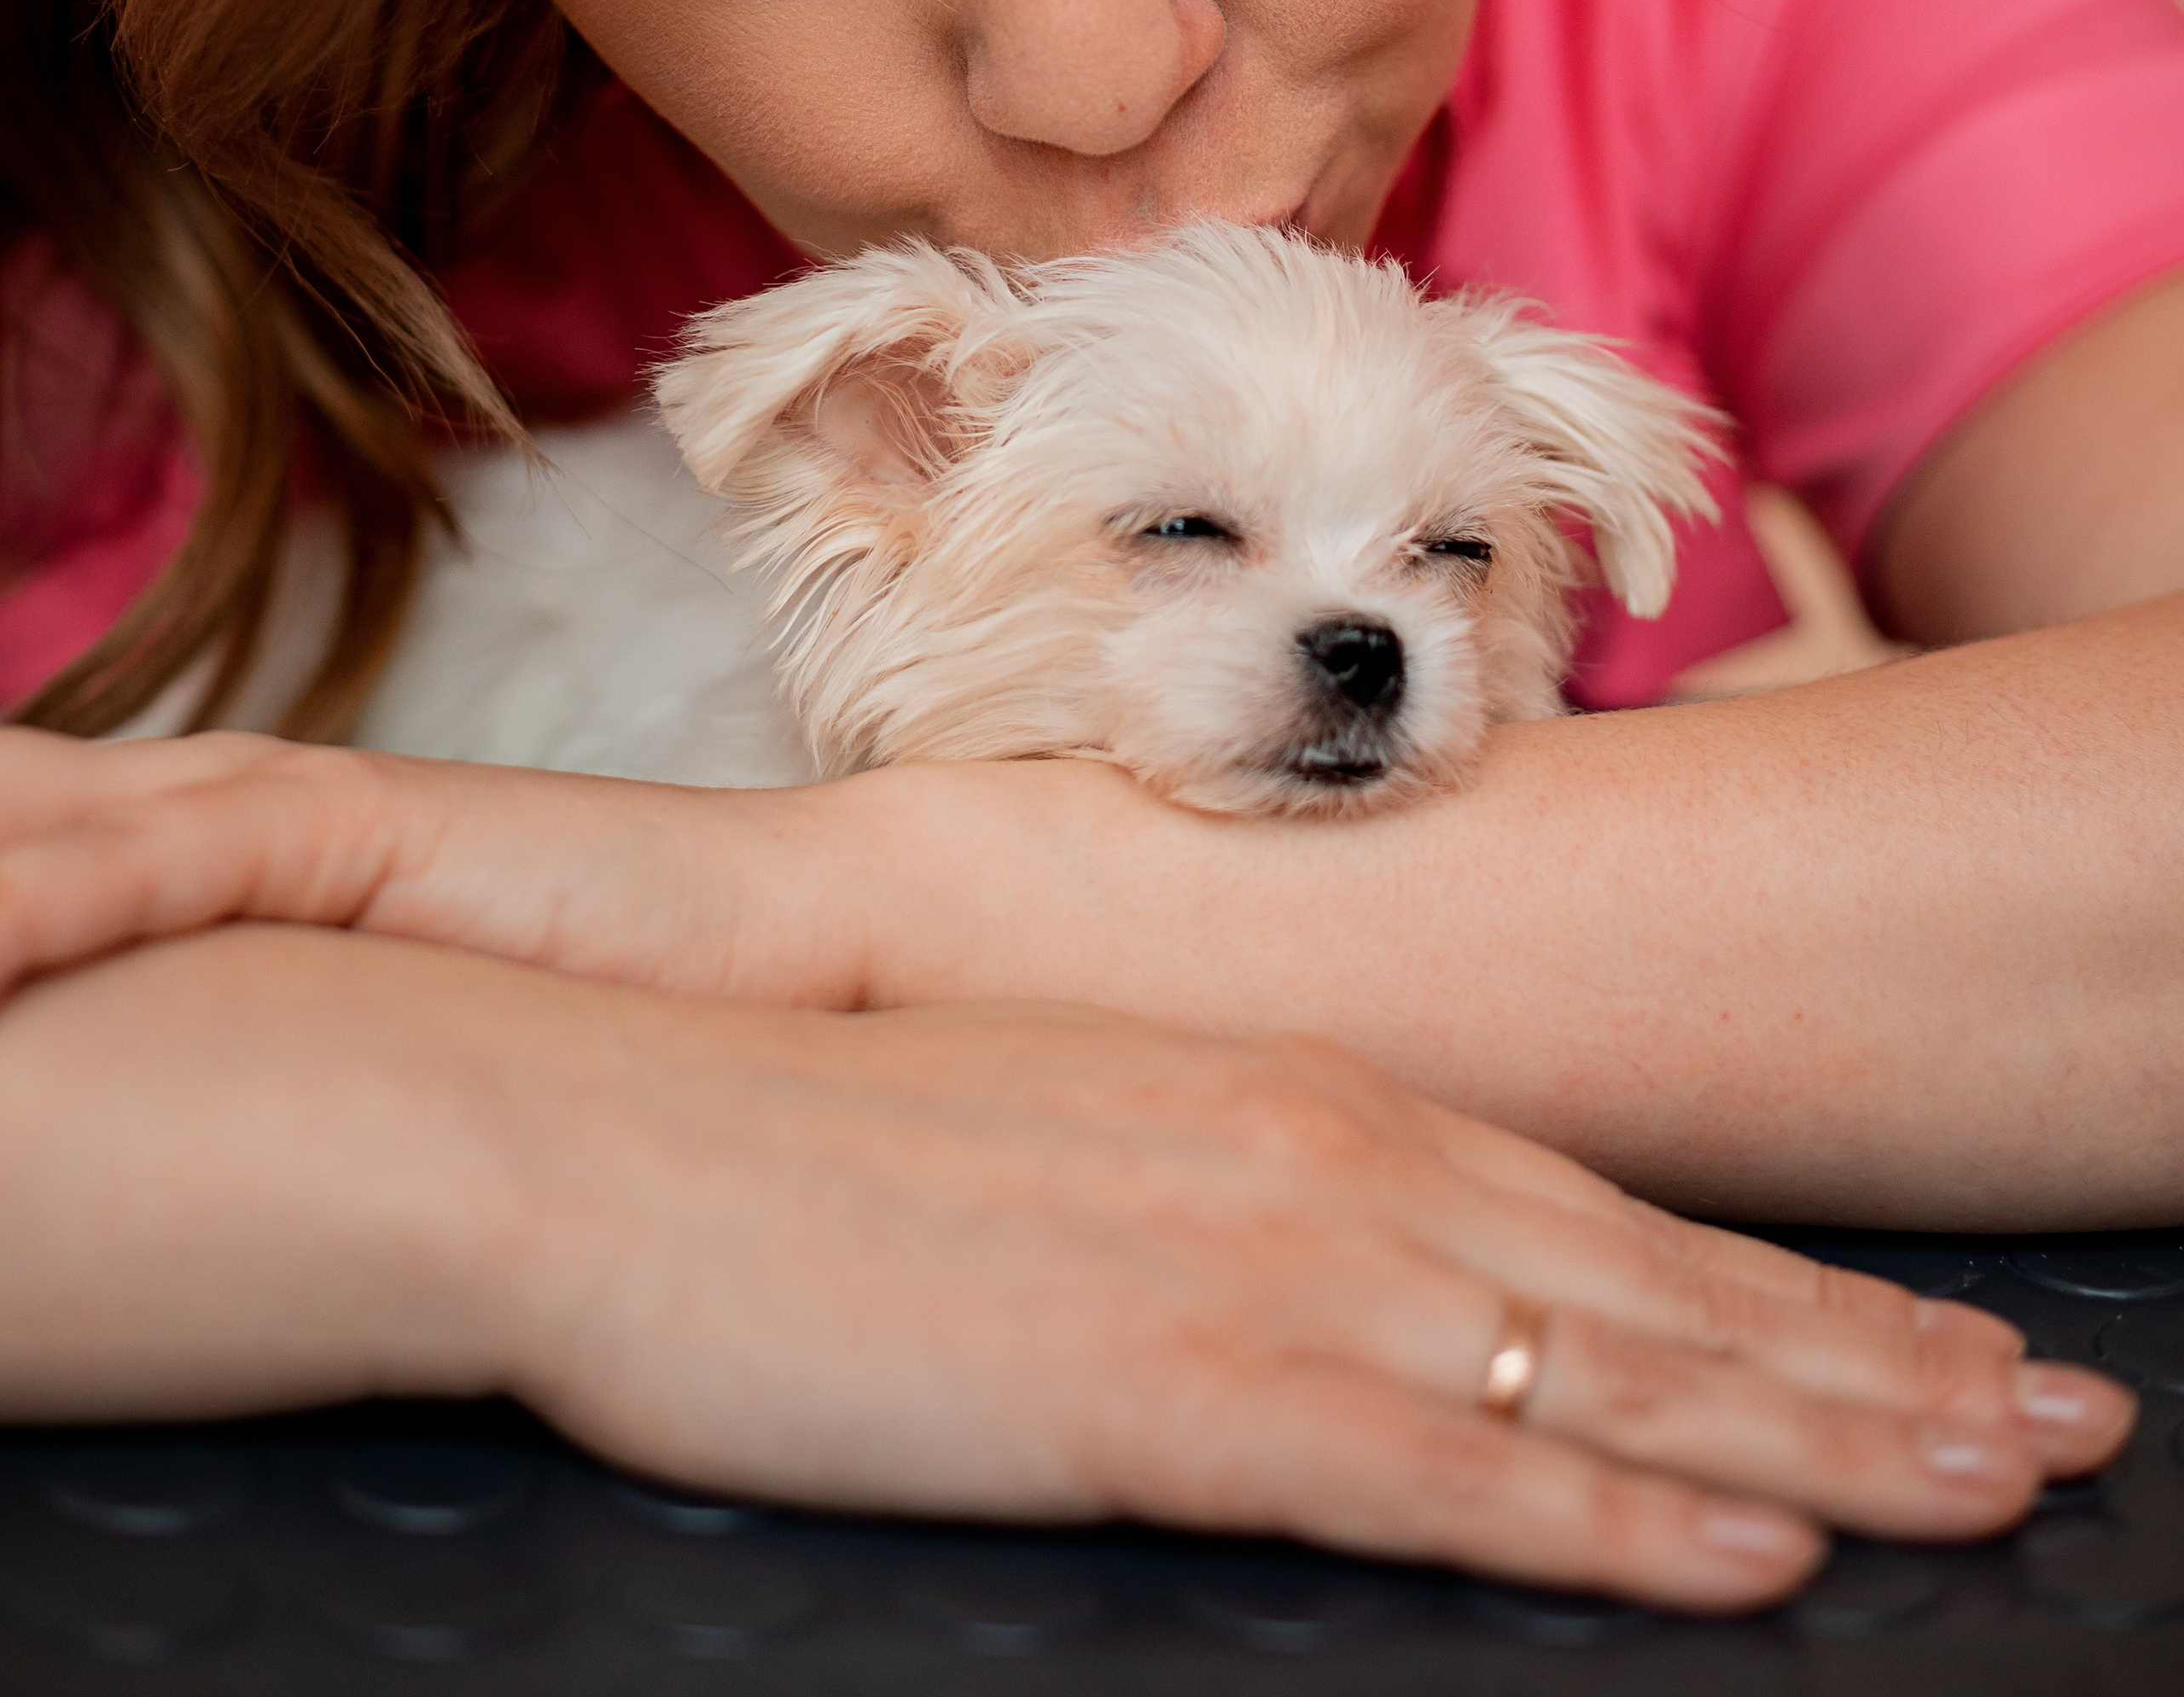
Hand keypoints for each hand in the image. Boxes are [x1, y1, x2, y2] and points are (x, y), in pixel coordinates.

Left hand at [0, 727, 844, 1001]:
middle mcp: (185, 812)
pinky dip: (39, 896)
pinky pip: (152, 853)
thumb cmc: (551, 1034)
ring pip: (20, 831)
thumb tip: (103, 1181)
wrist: (767, 947)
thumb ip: (202, 1072)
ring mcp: (261, 805)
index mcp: (167, 866)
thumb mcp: (321, 1068)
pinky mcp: (344, 820)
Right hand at [0, 924, 2129, 1608]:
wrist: (626, 1120)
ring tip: (1996, 1487)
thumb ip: (1227, 1188)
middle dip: (1877, 1371)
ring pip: (1603, 1377)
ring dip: (1820, 1442)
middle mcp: (1320, 1161)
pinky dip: (1618, 1526)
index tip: (1945, 1347)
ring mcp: (1258, 1267)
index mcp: (1297, 1101)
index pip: (1603, 1217)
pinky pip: (1446, 1477)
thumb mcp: (1071, 1141)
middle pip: (1653, 1294)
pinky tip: (1751, 1566)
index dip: (1790, 1298)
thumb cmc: (821, 1149)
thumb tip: (1341, 1262)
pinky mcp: (1171, 1384)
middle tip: (2058, 1429)